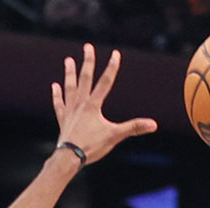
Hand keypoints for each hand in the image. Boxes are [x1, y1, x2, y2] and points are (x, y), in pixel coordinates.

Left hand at [52, 44, 157, 165]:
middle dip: (87, 62)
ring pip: (70, 87)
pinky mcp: (63, 119)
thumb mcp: (115, 136)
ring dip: (69, 73)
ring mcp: (70, 111)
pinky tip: (55, 86)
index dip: (112, 67)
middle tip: (87, 47)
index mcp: (93, 106)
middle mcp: (80, 104)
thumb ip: (134, 128)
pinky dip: (57, 95)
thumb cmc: (91, 147)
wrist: (69, 158)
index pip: (105, 82)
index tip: (115, 53)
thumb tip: (153, 124)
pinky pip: (59, 104)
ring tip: (68, 60)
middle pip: (85, 78)